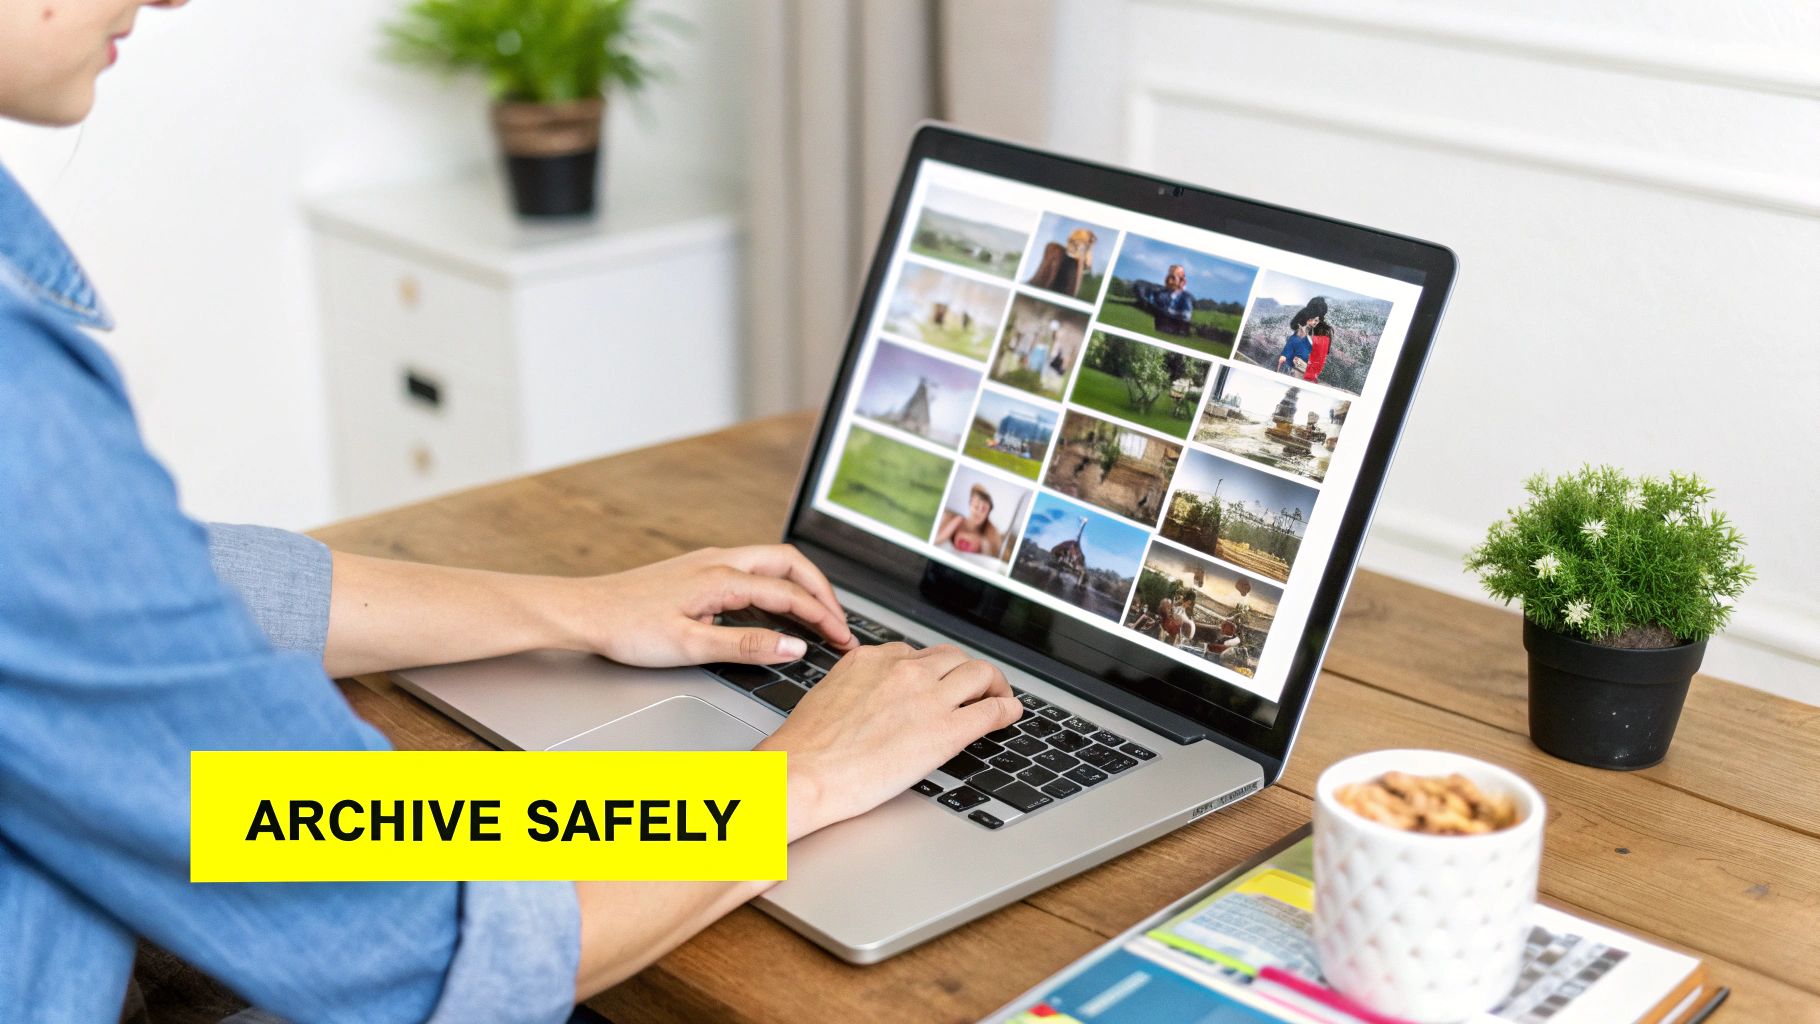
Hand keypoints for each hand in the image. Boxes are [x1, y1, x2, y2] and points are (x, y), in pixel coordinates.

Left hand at [549, 545, 855, 667]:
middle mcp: (719, 561)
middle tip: (839, 622)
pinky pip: (752, 570)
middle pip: (790, 563)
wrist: (583, 611)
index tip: (843, 639)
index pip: (790, 593)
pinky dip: (777, 586)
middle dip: (822, 590)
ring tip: (818, 615)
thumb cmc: (626, 628)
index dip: (823, 616)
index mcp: (722, 577)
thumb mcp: (690, 646)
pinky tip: (774, 610)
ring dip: (800, 586)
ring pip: (771, 563)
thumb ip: (747, 646)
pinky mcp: (697, 571)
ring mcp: (708, 562)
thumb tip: (793, 646)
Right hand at [757, 643, 1021, 839]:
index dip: (933, 670)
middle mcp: (902, 670)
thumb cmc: (805, 748)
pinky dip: (1007, 709)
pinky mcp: (945, 730)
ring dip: (993, 684)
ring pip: (979, 673)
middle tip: (976, 687)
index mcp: (870, 660)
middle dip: (966, 671)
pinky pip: (990, 710)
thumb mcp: (829, 697)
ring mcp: (927, 697)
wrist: (803, 773)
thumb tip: (869, 702)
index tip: (938, 681)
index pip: (916, 654)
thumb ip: (857, 690)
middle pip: (952, 657)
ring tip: (998, 697)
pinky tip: (1010, 713)